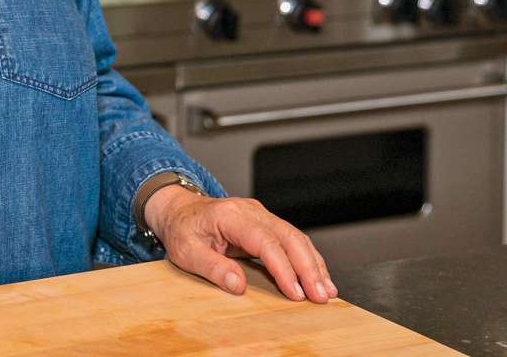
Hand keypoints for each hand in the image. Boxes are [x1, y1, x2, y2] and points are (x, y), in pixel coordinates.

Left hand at [143, 186, 337, 303]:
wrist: (179, 210)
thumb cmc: (183, 230)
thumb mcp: (186, 251)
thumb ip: (212, 267)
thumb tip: (239, 286)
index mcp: (230, 215)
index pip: (264, 241)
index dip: (283, 268)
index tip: (295, 292)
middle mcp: (251, 211)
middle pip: (288, 236)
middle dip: (308, 268)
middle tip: (320, 296)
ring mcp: (261, 215)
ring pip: (296, 237)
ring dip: (314, 264)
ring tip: (327, 291)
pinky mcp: (266, 223)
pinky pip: (292, 239)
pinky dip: (308, 259)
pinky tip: (319, 277)